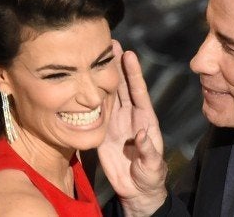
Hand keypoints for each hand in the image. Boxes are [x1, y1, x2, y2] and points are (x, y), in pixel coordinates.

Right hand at [98, 40, 167, 216]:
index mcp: (145, 119)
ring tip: (95, 54)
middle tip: (109, 43)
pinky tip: (82, 80)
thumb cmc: (150, 177)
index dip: (133, 73)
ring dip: (101, 74)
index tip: (129, 55)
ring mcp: (114, 121)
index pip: (139, 92)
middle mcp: (129, 115)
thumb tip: (142, 135)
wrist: (135, 191)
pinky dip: (89, 95)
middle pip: (121, 85)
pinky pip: (94, 110)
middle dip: (115, 64)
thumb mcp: (152, 166)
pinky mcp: (101, 130)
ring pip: (107, 93)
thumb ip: (149, 151)